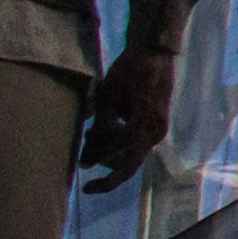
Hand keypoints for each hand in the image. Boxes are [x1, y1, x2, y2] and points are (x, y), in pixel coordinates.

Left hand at [82, 42, 180, 182]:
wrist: (154, 53)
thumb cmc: (129, 70)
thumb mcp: (110, 98)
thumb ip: (101, 129)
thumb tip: (87, 160)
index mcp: (144, 124)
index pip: (118, 150)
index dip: (97, 158)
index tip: (79, 166)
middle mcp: (155, 133)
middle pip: (130, 166)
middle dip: (109, 178)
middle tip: (87, 185)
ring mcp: (158, 131)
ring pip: (132, 158)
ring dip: (111, 156)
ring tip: (90, 138)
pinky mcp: (156, 126)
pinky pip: (137, 146)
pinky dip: (120, 146)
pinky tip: (104, 131)